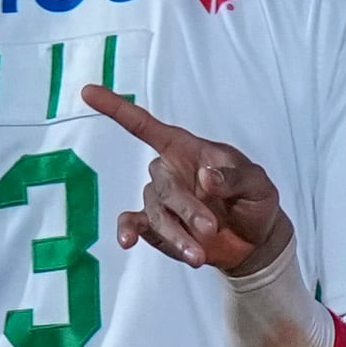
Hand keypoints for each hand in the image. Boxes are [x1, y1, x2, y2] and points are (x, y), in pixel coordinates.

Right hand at [81, 85, 292, 273]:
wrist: (255, 241)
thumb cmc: (255, 200)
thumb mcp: (258, 183)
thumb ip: (235, 177)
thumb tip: (207, 175)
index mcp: (187, 149)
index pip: (146, 126)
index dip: (117, 109)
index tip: (87, 92)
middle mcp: (168, 172)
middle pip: (162, 184)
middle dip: (187, 208)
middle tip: (211, 228)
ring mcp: (160, 201)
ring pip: (155, 212)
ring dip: (176, 234)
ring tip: (199, 255)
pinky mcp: (156, 229)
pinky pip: (135, 225)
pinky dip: (128, 232)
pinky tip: (126, 242)